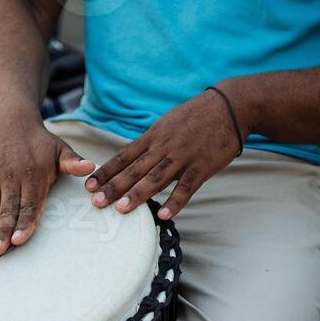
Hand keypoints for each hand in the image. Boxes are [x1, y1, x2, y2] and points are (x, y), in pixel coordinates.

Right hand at [0, 115, 94, 255]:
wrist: (9, 122)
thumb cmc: (39, 143)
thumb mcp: (60, 149)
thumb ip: (73, 163)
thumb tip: (90, 167)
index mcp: (33, 175)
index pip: (29, 203)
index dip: (24, 222)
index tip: (19, 240)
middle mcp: (11, 178)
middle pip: (7, 209)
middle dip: (1, 231)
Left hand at [84, 85, 249, 219]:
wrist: (230, 105)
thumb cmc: (196, 117)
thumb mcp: (166, 124)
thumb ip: (149, 143)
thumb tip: (130, 159)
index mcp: (153, 137)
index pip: (124, 157)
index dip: (106, 172)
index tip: (88, 186)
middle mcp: (164, 147)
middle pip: (135, 170)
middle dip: (114, 186)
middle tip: (96, 202)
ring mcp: (183, 157)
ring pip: (156, 178)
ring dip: (138, 194)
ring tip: (121, 209)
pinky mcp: (202, 166)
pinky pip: (186, 187)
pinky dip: (175, 201)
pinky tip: (163, 215)